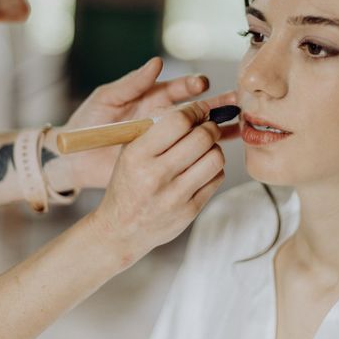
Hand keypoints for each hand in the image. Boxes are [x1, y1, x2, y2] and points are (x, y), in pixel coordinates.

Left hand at [44, 57, 236, 189]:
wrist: (75, 157)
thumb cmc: (88, 122)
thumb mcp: (106, 99)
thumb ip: (131, 83)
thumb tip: (157, 63)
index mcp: (150, 98)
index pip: (177, 89)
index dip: (191, 85)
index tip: (202, 84)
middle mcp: (162, 116)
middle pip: (195, 108)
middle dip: (216, 103)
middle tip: (234, 101)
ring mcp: (165, 139)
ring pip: (198, 131)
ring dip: (218, 126)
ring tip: (240, 123)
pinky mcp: (164, 159)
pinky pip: (190, 154)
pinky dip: (208, 152)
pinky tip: (224, 149)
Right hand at [87, 101, 224, 263]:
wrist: (121, 229)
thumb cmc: (128, 183)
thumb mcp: (130, 151)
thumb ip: (156, 128)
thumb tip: (192, 109)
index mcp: (137, 155)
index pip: (178, 121)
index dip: (194, 111)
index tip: (197, 111)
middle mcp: (155, 175)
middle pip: (202, 137)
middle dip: (210, 127)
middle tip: (207, 127)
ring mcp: (174, 196)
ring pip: (215, 158)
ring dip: (214, 148)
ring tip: (205, 149)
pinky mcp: (189, 211)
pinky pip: (216, 178)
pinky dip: (213, 169)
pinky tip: (201, 169)